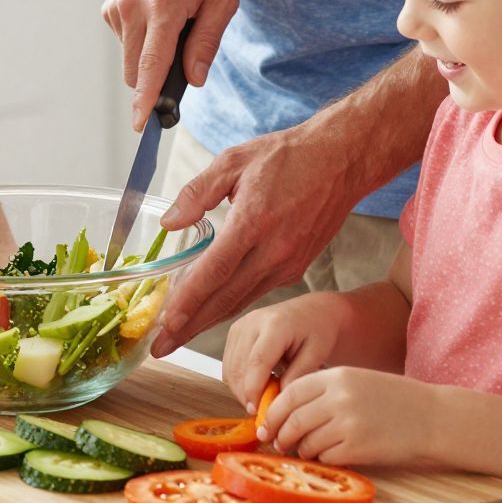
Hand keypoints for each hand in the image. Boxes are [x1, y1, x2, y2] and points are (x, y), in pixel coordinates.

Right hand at [104, 0, 237, 128]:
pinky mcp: (109, 5)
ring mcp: (117, 6)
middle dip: (157, 78)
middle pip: (136, 71)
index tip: (141, 125)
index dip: (147, 100)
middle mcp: (133, 7)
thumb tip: (194, 79)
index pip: (151, 65)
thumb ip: (207, 41)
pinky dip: (143, 37)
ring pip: (131, 58)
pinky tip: (158, 10)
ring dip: (151, 54)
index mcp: (164, 6)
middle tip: (185, 58)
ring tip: (174, 18)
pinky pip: (126, 40)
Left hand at [152, 116, 353, 351]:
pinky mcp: (297, 268)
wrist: (341, 161)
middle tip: (160, 346)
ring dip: (208, 322)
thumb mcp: (234, 160)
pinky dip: (232, 305)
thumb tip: (171, 222)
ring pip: (242, 301)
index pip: (215, 271)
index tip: (165, 322)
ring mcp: (288, 263)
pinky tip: (211, 311)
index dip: (189, 300)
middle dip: (190, 326)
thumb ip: (198, 192)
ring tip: (178, 336)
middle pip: (225, 298)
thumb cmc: (288, 156)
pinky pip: (257, 292)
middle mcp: (273, 250)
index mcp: (254, 221)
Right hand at [222, 293, 349, 412]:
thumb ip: (298, 376)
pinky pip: (229, 365)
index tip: (258, 411)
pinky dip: (238, 381)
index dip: (254, 389)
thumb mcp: (317, 353)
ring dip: (241, 390)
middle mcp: (252, 322)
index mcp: (275, 324)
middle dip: (246, 395)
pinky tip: (257, 387)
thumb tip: (280, 402)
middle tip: (262, 415)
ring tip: (262, 401)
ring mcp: (240, 326)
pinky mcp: (234, 333)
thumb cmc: (318, 330)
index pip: (257, 361)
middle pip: (239, 367)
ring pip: (230, 368)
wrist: (311, 310)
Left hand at [259, 366, 435, 468]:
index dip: (273, 411)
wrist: (433, 418)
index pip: (290, 393)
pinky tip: (333, 455)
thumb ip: (325, 391)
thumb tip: (286, 412)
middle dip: (281, 435)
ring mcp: (348, 423)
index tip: (267, 424)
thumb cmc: (394, 401)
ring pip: (306, 442)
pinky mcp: (358, 447)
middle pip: (293, 420)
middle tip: (279, 444)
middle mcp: (339, 397)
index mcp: (338, 376)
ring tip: (307, 451)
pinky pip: (325, 457)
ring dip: (302, 450)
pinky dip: (323, 459)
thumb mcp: (358, 381)